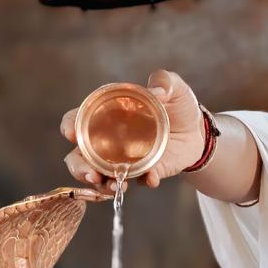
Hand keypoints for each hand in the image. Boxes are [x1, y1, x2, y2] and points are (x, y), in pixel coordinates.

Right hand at [61, 70, 206, 193]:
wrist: (198, 131)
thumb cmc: (178, 105)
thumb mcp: (174, 86)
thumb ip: (165, 81)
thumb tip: (157, 92)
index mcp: (107, 114)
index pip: (78, 120)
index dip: (69, 126)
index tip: (70, 133)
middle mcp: (107, 140)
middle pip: (79, 156)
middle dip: (79, 168)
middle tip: (92, 174)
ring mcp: (122, 159)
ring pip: (99, 175)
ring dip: (101, 184)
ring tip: (112, 186)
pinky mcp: (142, 172)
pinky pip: (137, 181)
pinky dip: (142, 181)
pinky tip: (151, 178)